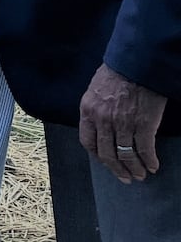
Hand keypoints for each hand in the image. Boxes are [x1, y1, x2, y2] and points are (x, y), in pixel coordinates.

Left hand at [79, 63, 166, 181]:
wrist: (136, 63)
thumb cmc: (117, 73)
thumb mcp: (96, 90)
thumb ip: (96, 110)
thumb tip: (101, 127)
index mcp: (88, 111)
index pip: (88, 142)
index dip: (98, 156)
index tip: (106, 163)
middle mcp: (103, 120)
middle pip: (107, 154)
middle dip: (117, 169)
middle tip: (126, 178)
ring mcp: (123, 123)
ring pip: (126, 155)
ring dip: (134, 168)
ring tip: (140, 175)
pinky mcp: (143, 124)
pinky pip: (145, 149)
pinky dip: (149, 161)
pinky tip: (153, 166)